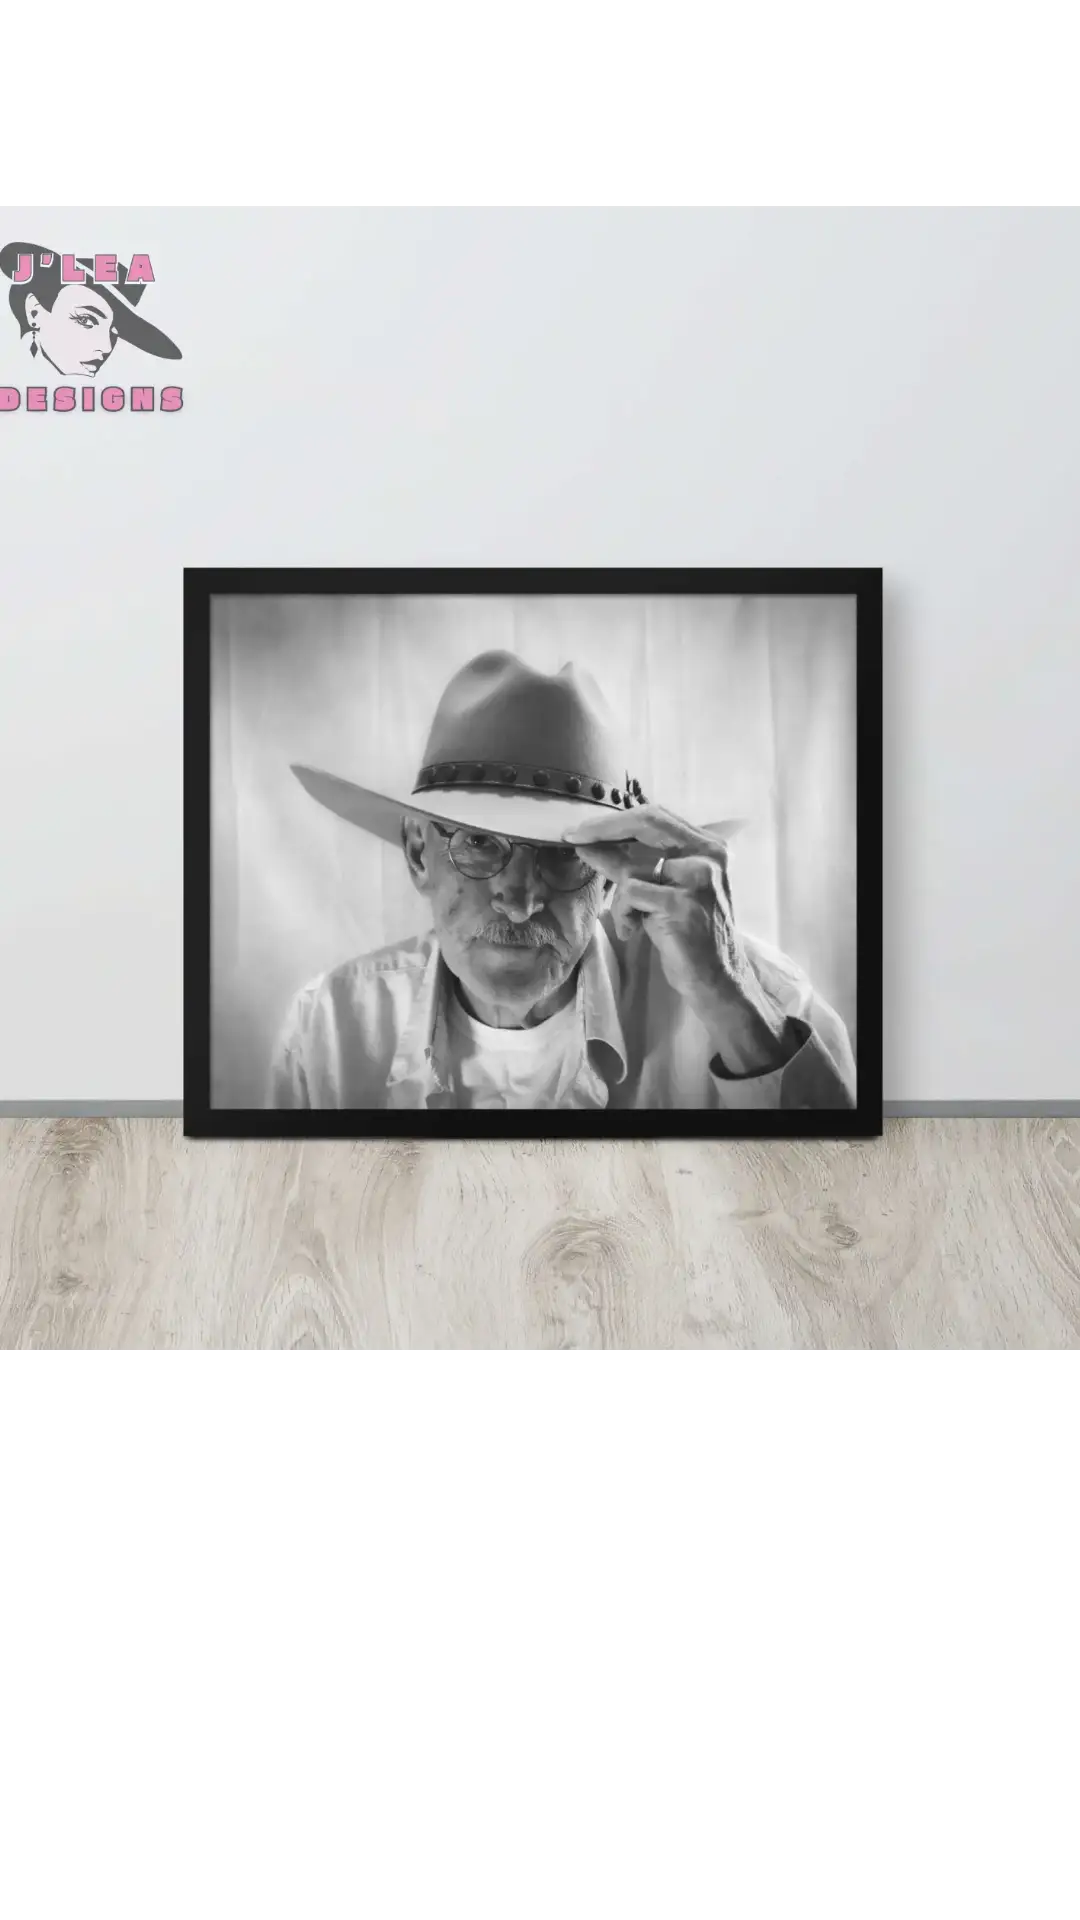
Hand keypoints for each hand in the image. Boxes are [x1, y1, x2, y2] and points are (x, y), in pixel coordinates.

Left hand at [563, 803, 799, 1077]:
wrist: (717, 979)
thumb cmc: (689, 935)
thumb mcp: (661, 891)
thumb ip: (632, 864)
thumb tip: (591, 842)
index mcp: (709, 846)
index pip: (656, 815)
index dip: (615, 819)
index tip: (583, 827)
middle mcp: (709, 855)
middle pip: (646, 822)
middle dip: (602, 830)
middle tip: (573, 838)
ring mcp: (699, 878)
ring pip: (633, 869)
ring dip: (620, 899)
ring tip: (632, 920)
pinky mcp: (683, 904)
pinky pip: (630, 894)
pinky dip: (624, 915)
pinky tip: (635, 931)